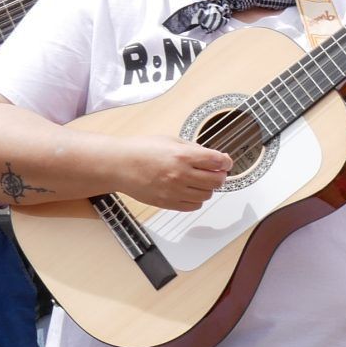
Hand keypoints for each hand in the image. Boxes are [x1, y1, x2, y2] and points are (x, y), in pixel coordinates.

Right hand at [112, 137, 233, 211]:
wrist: (119, 165)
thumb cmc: (141, 150)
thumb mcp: (170, 140)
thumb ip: (193, 149)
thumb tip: (213, 157)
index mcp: (182, 155)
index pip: (217, 161)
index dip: (226, 162)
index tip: (225, 162)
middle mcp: (180, 174)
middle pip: (216, 180)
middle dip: (220, 176)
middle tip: (216, 172)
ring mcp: (174, 191)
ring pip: (207, 195)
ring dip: (208, 188)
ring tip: (200, 181)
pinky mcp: (167, 203)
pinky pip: (193, 206)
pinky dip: (197, 200)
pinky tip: (191, 191)